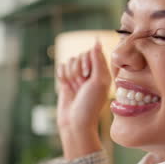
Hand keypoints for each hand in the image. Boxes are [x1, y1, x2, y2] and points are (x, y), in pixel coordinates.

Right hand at [56, 40, 110, 158]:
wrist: (74, 122)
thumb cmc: (90, 104)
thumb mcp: (99, 82)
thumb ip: (98, 60)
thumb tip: (96, 41)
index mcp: (102, 72)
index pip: (92, 52)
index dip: (87, 62)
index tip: (88, 75)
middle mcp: (91, 72)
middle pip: (79, 55)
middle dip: (78, 70)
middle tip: (81, 85)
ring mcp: (78, 76)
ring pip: (70, 61)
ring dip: (70, 74)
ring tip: (75, 88)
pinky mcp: (66, 80)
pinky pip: (61, 67)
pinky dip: (62, 75)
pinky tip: (66, 86)